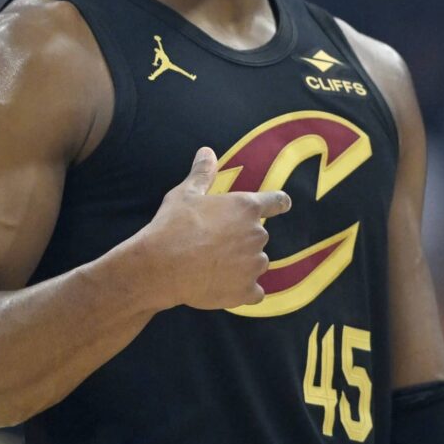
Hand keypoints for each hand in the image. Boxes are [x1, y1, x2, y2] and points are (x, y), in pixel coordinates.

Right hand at [137, 147, 290, 309]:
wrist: (161, 267)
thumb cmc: (173, 226)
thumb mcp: (185, 194)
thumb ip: (203, 173)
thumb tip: (207, 151)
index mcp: (246, 207)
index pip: (277, 201)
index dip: (279, 203)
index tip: (282, 205)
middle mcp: (257, 235)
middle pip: (259, 236)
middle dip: (242, 239)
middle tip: (213, 244)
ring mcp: (254, 265)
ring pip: (256, 263)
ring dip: (242, 265)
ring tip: (213, 266)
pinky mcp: (246, 291)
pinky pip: (255, 292)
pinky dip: (244, 291)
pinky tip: (224, 288)